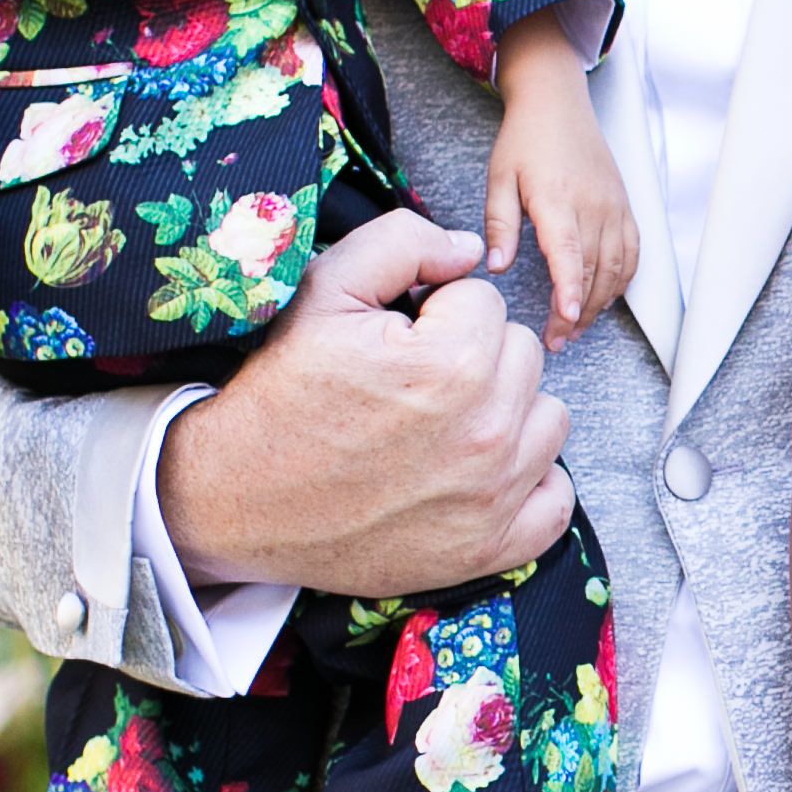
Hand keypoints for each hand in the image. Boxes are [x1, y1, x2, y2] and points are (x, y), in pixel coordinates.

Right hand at [157, 210, 577, 596]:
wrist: (235, 497)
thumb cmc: (280, 393)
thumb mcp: (323, 291)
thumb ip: (404, 243)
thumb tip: (471, 249)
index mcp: (453, 364)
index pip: (484, 301)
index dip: (436, 313)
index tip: (396, 343)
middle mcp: (486, 433)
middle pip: (524, 355)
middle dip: (476, 356)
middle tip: (414, 383)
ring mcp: (493, 498)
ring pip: (548, 417)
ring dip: (507, 413)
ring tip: (443, 423)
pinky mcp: (489, 548)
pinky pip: (556, 500)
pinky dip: (527, 483)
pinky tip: (476, 472)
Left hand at [481, 17, 639, 343]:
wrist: (558, 104)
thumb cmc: (525, 140)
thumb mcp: (499, 178)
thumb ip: (499, 225)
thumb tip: (497, 267)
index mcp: (557, 198)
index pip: (569, 253)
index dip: (570, 289)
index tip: (567, 319)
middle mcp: (593, 205)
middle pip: (594, 270)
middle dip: (578, 312)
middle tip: (556, 340)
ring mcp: (615, 207)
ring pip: (617, 267)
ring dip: (600, 303)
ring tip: (576, 327)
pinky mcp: (625, 207)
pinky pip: (633, 253)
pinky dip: (622, 281)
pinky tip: (603, 297)